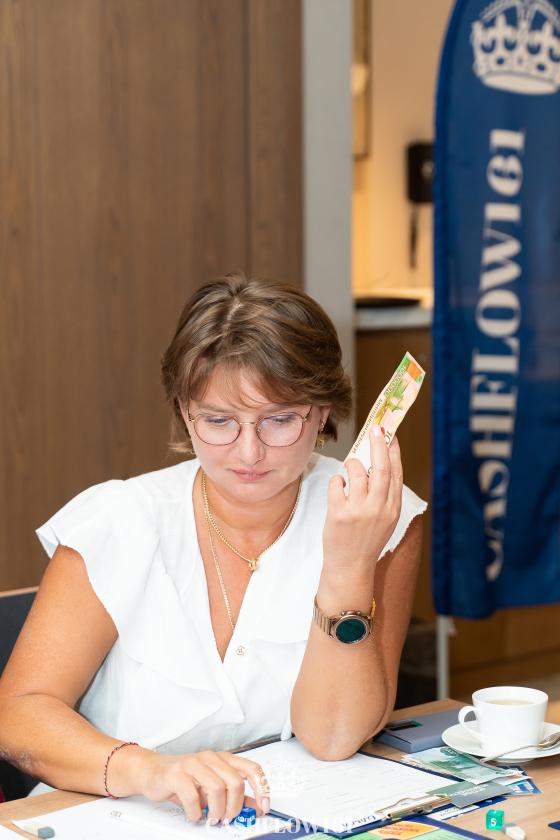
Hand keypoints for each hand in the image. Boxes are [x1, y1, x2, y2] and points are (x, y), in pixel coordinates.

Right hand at [138, 749, 269, 823]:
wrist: (153, 771)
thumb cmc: (183, 778)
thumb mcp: (211, 785)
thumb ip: (233, 794)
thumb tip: (253, 807)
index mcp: (223, 759)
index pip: (251, 769)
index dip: (261, 788)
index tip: (264, 806)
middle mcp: (210, 758)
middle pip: (235, 782)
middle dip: (234, 807)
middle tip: (227, 818)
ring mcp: (193, 764)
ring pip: (217, 789)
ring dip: (216, 811)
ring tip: (211, 817)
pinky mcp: (177, 774)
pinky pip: (193, 797)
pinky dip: (196, 812)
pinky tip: (194, 814)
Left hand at [323, 427, 402, 573]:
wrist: (350, 567)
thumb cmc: (366, 539)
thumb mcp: (385, 519)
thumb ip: (384, 495)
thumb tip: (378, 462)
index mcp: (393, 508)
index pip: (396, 473)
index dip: (393, 451)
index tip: (390, 434)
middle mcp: (379, 508)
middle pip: (381, 467)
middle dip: (378, 444)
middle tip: (375, 428)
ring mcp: (359, 511)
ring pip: (357, 471)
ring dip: (351, 464)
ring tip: (349, 469)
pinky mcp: (339, 514)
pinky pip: (337, 483)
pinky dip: (337, 480)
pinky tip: (339, 486)